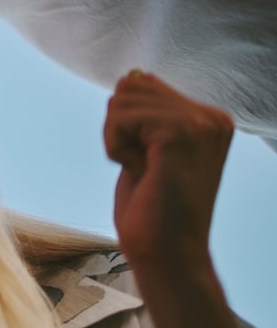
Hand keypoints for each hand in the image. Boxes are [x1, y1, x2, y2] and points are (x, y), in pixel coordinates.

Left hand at [103, 70, 233, 272]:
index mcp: (210, 118)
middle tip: (142, 166)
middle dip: (118, 127)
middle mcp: (212, 117)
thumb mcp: (147, 149)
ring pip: (121, 99)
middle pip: (130, 85)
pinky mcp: (181, 134)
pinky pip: (119, 116)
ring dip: (116, 138)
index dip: (125, 123)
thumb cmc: (151, 209)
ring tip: (142, 171)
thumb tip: (134, 73)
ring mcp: (200, 124)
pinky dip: (114, 145)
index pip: (141, 83)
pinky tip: (136, 170)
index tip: (148, 160)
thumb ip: (146, 111)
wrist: (166, 254)